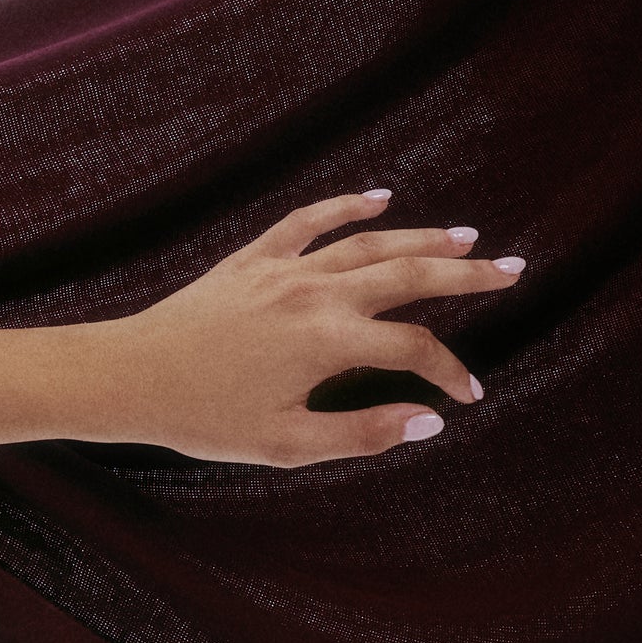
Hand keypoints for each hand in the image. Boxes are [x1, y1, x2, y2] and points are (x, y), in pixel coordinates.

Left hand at [98, 188, 518, 464]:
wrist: (129, 378)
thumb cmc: (203, 419)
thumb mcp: (286, 444)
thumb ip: (362, 433)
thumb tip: (429, 422)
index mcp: (328, 343)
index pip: (415, 347)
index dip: (450, 371)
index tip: (468, 395)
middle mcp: (315, 294)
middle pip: (409, 275)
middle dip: (466, 275)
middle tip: (513, 269)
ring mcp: (284, 270)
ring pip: (369, 243)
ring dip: (422, 237)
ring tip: (467, 236)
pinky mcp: (252, 259)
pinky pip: (310, 222)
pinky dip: (347, 206)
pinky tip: (380, 198)